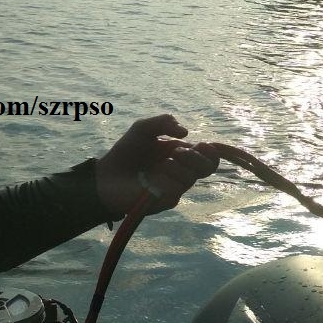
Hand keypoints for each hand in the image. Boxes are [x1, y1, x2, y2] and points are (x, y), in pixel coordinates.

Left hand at [95, 115, 219, 216]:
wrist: (106, 175)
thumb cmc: (125, 152)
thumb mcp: (143, 128)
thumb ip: (163, 122)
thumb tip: (186, 132)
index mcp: (182, 154)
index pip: (209, 155)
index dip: (215, 150)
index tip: (204, 145)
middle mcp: (182, 171)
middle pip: (209, 167)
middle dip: (197, 157)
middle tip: (178, 151)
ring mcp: (175, 187)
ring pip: (192, 177)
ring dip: (179, 166)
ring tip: (163, 162)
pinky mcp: (166, 200)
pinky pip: (177, 189)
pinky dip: (167, 179)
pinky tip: (154, 177)